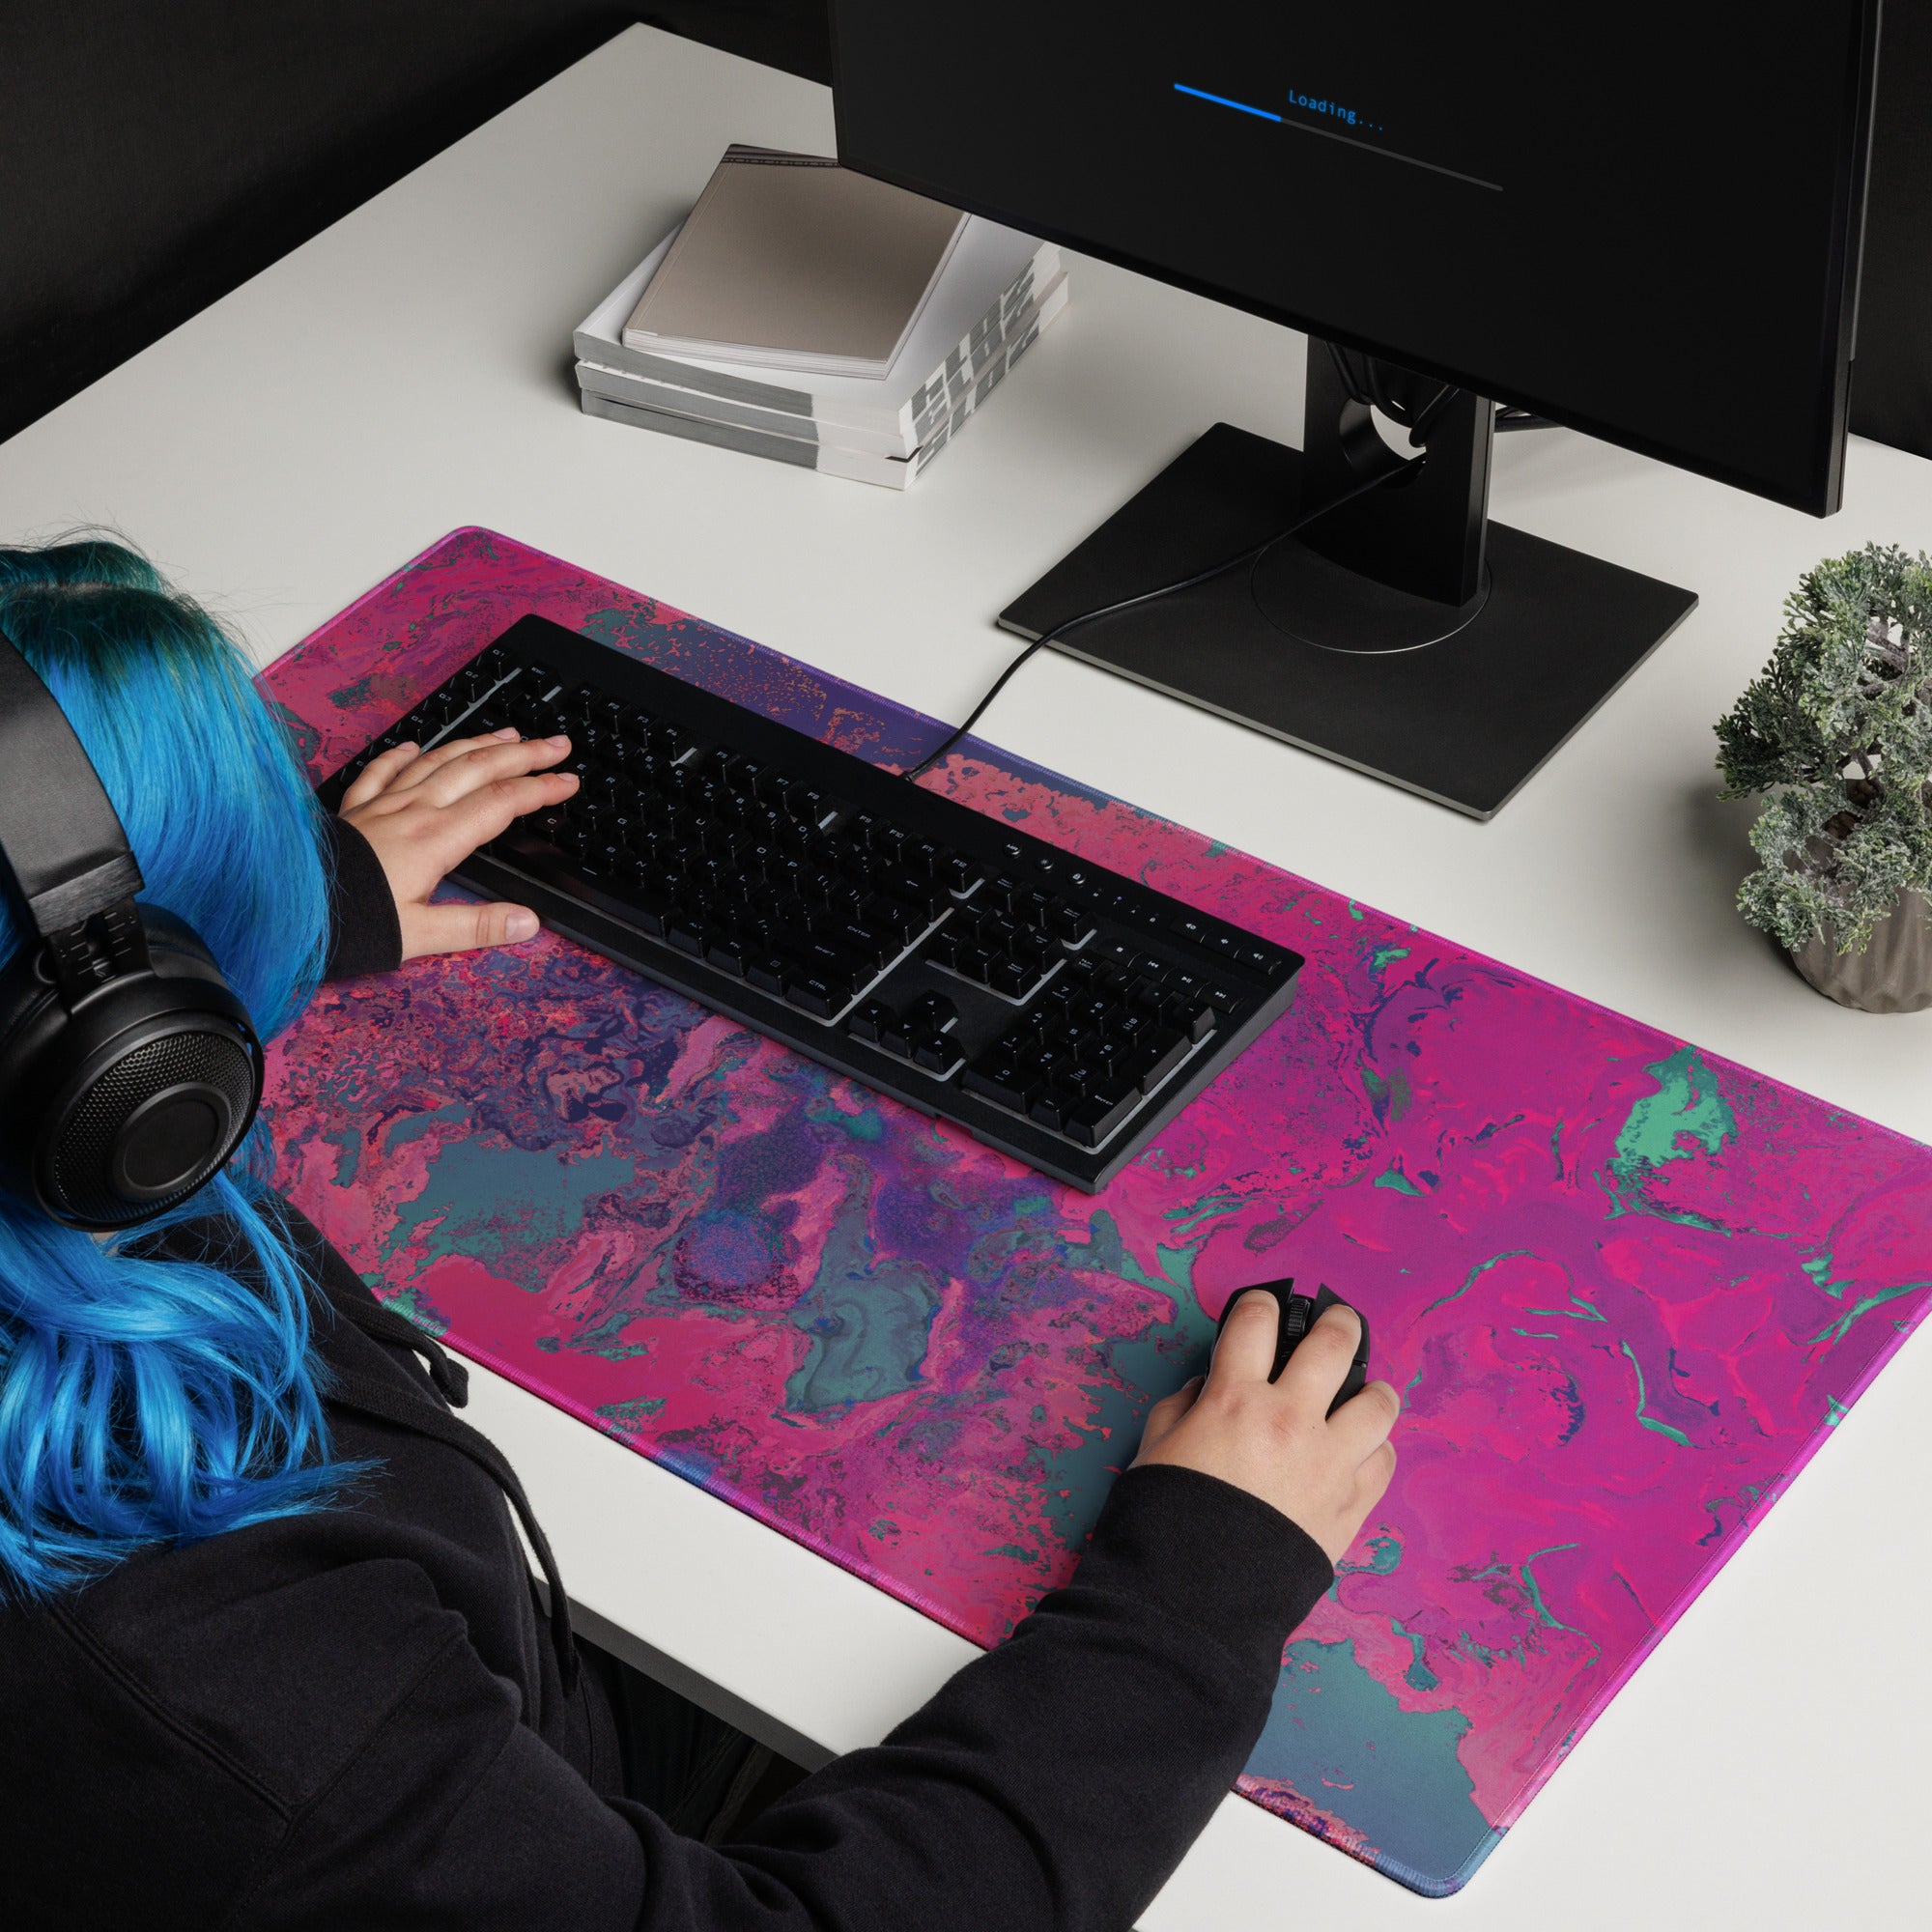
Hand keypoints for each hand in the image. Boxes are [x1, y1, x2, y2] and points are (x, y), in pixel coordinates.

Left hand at [339, 728, 579, 960]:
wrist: (286, 911)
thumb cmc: (351, 924)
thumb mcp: (420, 936)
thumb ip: (477, 926)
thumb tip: (528, 922)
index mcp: (435, 840)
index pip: (501, 803)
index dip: (540, 789)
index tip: (569, 781)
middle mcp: (413, 812)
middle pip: (478, 770)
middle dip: (523, 754)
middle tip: (557, 743)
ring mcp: (383, 806)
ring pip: (438, 761)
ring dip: (477, 744)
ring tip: (509, 734)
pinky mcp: (354, 812)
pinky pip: (381, 772)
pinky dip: (403, 754)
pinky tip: (415, 744)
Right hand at [1132, 1292, 1397, 1563]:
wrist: (1197, 1597)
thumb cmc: (1167, 1519)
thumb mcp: (1154, 1447)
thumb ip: (1183, 1405)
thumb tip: (1207, 1387)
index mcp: (1235, 1398)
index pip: (1256, 1320)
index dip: (1260, 1303)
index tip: (1265, 1307)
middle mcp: (1290, 1419)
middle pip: (1335, 1343)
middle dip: (1339, 1321)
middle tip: (1337, 1321)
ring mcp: (1329, 1462)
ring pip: (1378, 1402)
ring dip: (1372, 1390)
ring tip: (1364, 1392)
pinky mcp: (1351, 1505)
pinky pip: (1385, 1460)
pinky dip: (1375, 1449)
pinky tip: (1360, 1451)